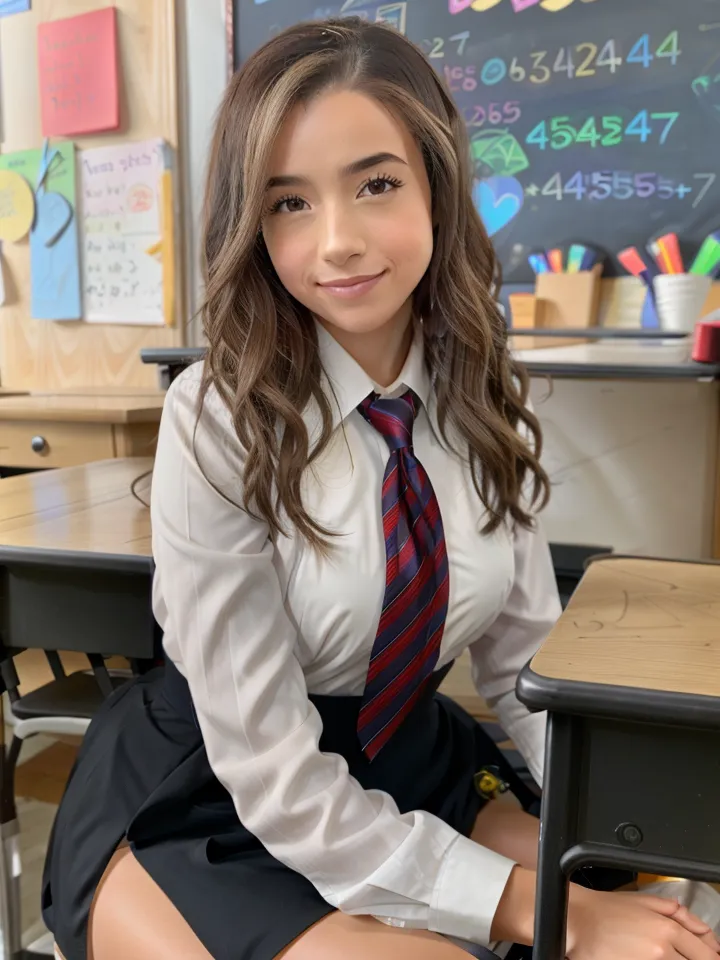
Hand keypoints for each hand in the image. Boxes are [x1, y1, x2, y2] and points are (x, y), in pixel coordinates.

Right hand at [567, 886, 719, 959]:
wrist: (577, 921)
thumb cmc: (606, 909)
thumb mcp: (646, 901)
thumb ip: (681, 914)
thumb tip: (707, 933)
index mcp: (668, 929)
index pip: (706, 955)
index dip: (711, 958)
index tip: (709, 958)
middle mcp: (662, 951)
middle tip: (682, 955)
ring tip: (661, 955)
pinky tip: (651, 958)